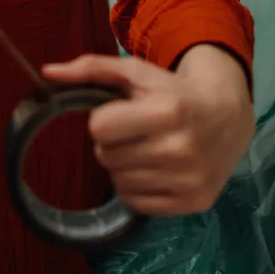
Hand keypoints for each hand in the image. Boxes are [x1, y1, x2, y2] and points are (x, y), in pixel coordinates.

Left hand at [42, 44, 253, 216]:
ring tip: (147, 149)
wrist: (227, 115)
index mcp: (166, 111)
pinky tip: (156, 169)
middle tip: (137, 132)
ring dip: (124, 167)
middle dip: (113, 144)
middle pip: (106, 157)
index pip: (98, 128)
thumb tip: (47, 72)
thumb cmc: (172, 91)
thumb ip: (90, 69)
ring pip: (119, 182)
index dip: (104, 120)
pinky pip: (137, 204)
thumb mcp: (135, 72)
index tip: (124, 114)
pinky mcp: (194, 202)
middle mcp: (180, 148)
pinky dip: (138, 188)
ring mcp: (189, 179)